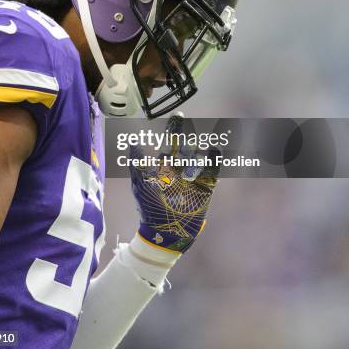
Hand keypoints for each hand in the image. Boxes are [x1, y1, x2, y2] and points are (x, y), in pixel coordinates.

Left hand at [129, 114, 219, 253]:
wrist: (164, 232)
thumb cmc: (149, 207)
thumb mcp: (141, 182)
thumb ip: (137, 161)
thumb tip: (133, 139)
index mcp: (165, 165)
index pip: (171, 142)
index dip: (175, 129)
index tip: (179, 116)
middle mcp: (181, 168)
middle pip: (187, 146)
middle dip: (187, 134)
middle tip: (186, 123)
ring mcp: (194, 177)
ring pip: (199, 157)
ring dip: (197, 150)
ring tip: (192, 148)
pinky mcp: (206, 188)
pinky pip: (213, 171)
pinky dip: (214, 160)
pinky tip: (213, 150)